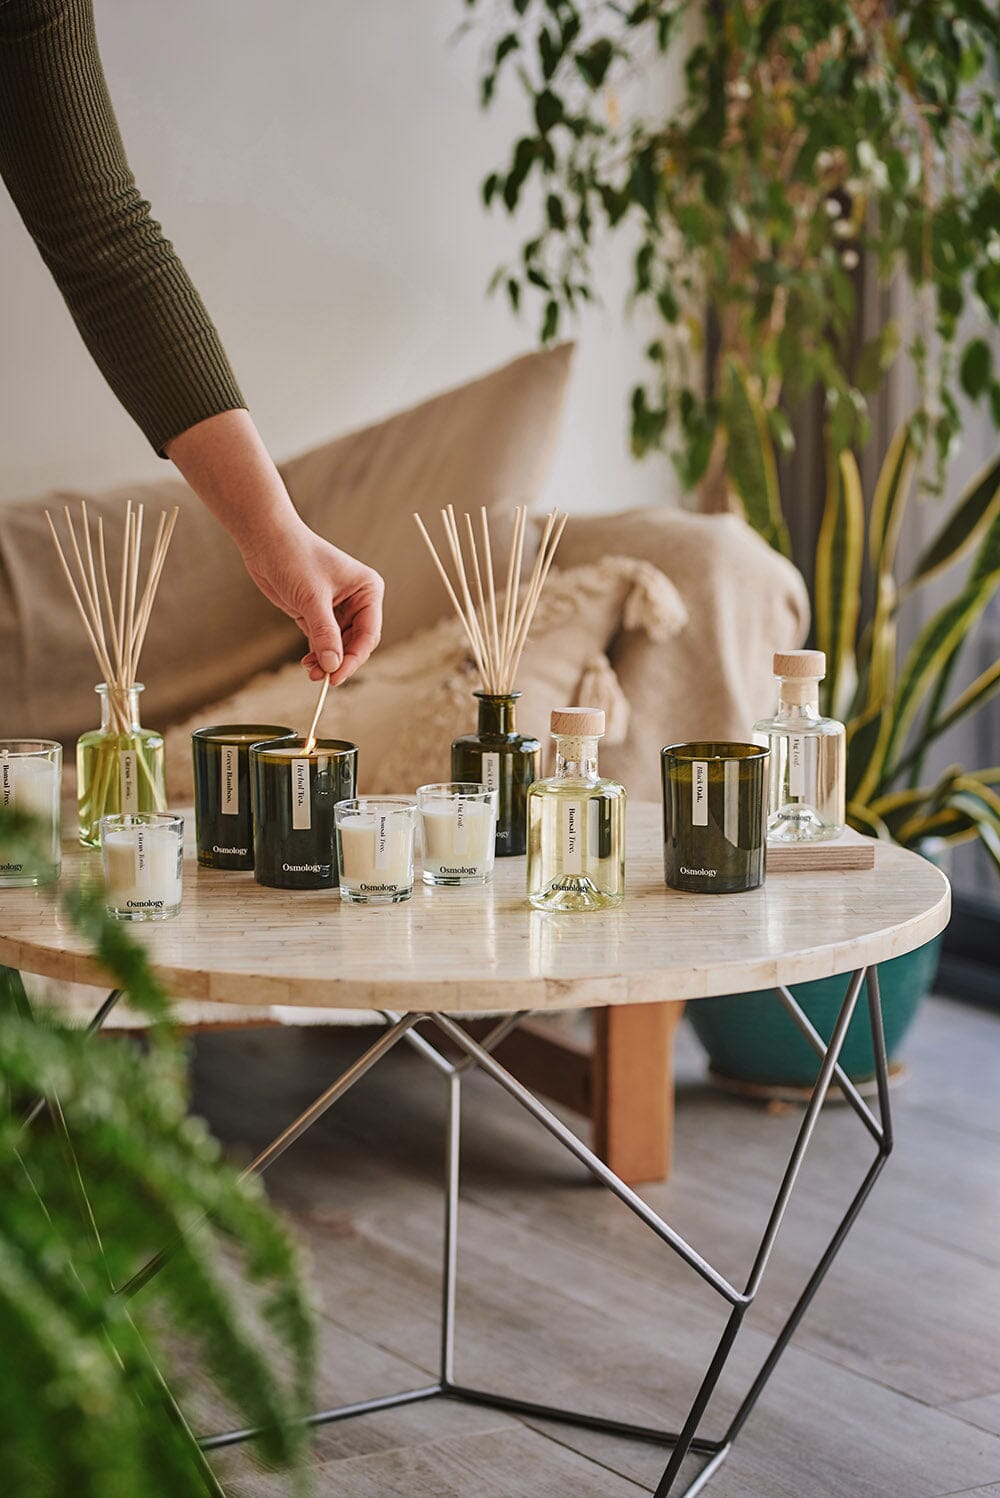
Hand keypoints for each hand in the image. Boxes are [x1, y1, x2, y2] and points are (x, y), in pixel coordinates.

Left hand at [241, 520, 383, 685]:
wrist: (266, 540)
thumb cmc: (294, 557)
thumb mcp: (312, 598)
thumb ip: (324, 633)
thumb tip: (333, 665)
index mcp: (368, 590)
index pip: (369, 633)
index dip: (354, 658)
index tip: (336, 676)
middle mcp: (358, 600)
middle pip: (356, 642)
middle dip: (340, 661)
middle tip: (322, 678)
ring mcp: (338, 608)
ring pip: (339, 645)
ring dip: (327, 660)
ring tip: (310, 672)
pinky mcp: (318, 613)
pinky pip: (323, 640)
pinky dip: (317, 653)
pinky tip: (307, 662)